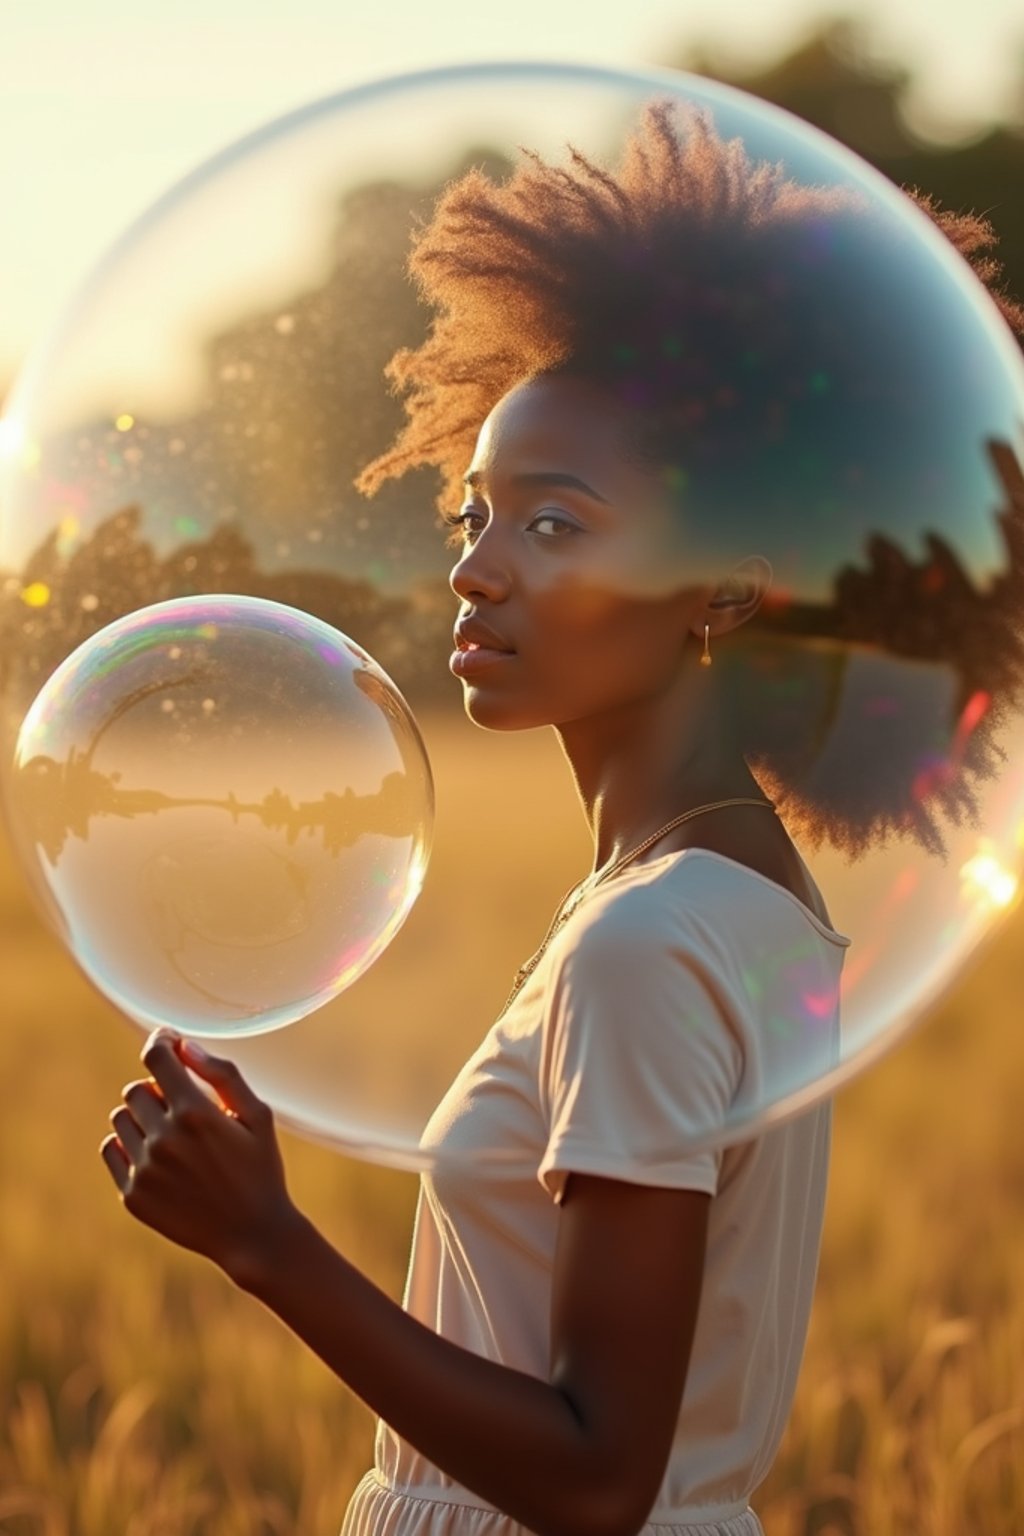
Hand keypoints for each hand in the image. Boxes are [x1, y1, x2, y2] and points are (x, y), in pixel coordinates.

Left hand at [100, 1029, 297, 1283]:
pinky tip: (156, 1155)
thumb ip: (222, 1074)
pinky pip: (111, 1150)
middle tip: (183, 1106)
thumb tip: (185, 1047)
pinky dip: (128, 1145)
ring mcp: (144, 1170)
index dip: (161, 1042)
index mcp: (196, 1113)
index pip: (156, 1058)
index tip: (167, 1042)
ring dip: (141, 1117)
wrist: (252, 1234)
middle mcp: (164, 1139)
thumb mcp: (257, 1115)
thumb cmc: (260, 1168)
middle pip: (136, 1089)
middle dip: (158, 1089)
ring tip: (171, 1134)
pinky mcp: (132, 1195)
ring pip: (120, 1118)